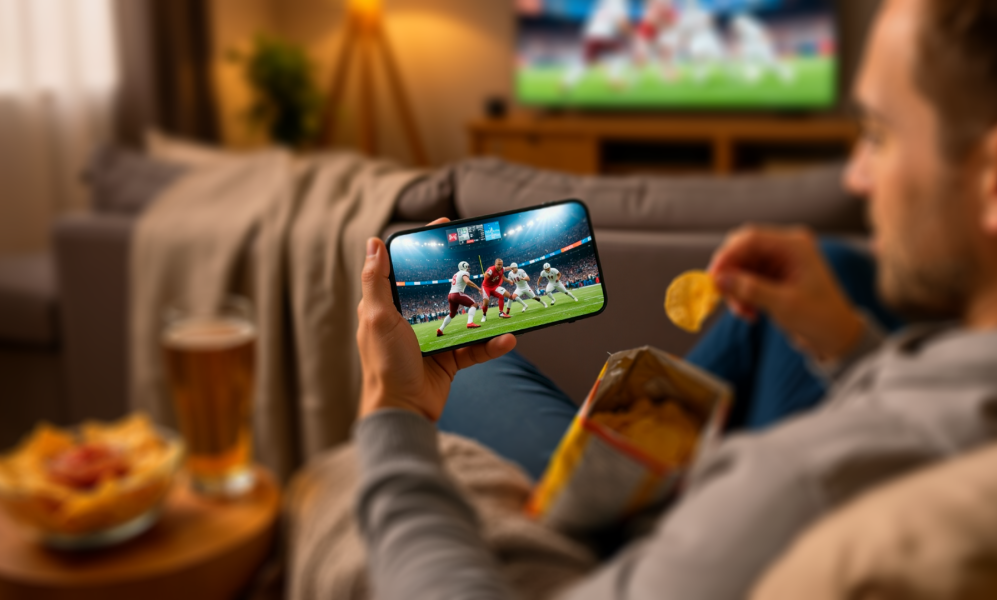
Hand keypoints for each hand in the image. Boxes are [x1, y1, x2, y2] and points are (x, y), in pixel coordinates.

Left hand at [357, 219, 515, 420]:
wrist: (402, 412)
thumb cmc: (385, 364)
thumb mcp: (378, 318)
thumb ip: (376, 281)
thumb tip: (373, 243)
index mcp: (390, 307)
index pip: (408, 268)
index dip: (425, 247)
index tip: (447, 229)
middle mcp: (411, 320)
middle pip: (442, 290)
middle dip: (464, 276)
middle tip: (484, 260)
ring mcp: (433, 340)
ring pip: (465, 319)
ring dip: (485, 313)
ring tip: (503, 302)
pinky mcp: (450, 360)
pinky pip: (475, 348)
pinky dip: (491, 345)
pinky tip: (507, 339)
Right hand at [708, 226, 864, 361]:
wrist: (836, 337)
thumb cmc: (820, 318)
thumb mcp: (784, 304)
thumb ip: (750, 289)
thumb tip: (719, 280)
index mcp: (795, 245)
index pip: (751, 238)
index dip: (728, 255)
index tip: (712, 276)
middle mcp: (785, 248)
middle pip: (743, 249)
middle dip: (730, 273)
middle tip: (720, 294)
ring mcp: (778, 262)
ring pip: (741, 266)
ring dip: (735, 289)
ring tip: (742, 311)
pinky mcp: (772, 276)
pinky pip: (745, 279)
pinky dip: (741, 295)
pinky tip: (749, 313)